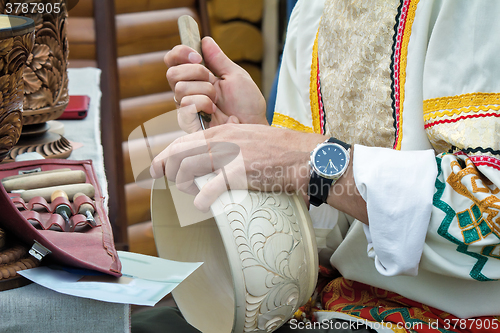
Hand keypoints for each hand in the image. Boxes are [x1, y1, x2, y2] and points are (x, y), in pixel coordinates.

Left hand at [150, 124, 325, 210]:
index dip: (165, 155)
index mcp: (224, 131)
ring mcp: (230, 156)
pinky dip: (201, 198)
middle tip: (164, 181)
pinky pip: (209, 188)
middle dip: (166, 169)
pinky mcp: (239, 173)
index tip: (156, 166)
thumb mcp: (249, 137)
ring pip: (188, 169)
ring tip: (190, 193)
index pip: (184, 141)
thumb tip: (211, 156)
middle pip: (180, 153)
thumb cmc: (279, 149)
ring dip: (182, 184)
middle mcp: (222, 140)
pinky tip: (202, 204)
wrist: (304, 156)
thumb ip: (229, 144)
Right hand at [165, 37, 267, 132]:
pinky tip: (212, 111)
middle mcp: (188, 91)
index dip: (180, 53)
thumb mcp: (235, 75)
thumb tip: (205, 40)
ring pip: (180, 88)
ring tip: (217, 101)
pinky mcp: (188, 122)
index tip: (197, 56)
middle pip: (172, 73)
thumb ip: (218, 59)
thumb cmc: (247, 104)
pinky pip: (185, 104)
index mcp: (197, 78)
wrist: (252, 124)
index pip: (173, 61)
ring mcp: (186, 108)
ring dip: (205, 90)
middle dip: (195, 72)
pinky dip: (203, 103)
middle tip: (212, 80)